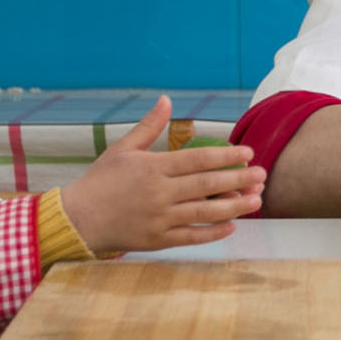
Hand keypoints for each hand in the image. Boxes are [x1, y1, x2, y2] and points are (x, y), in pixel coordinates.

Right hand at [59, 97, 264, 253]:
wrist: (78, 219)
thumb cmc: (100, 181)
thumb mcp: (122, 149)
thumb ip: (149, 126)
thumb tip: (166, 99)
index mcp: (153, 168)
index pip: (197, 159)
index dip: (225, 156)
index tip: (248, 153)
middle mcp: (159, 193)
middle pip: (207, 185)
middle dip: (238, 179)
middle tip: (262, 174)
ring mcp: (159, 218)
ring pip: (204, 212)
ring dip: (234, 206)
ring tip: (256, 200)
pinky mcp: (158, 240)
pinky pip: (192, 237)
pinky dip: (213, 233)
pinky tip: (232, 226)